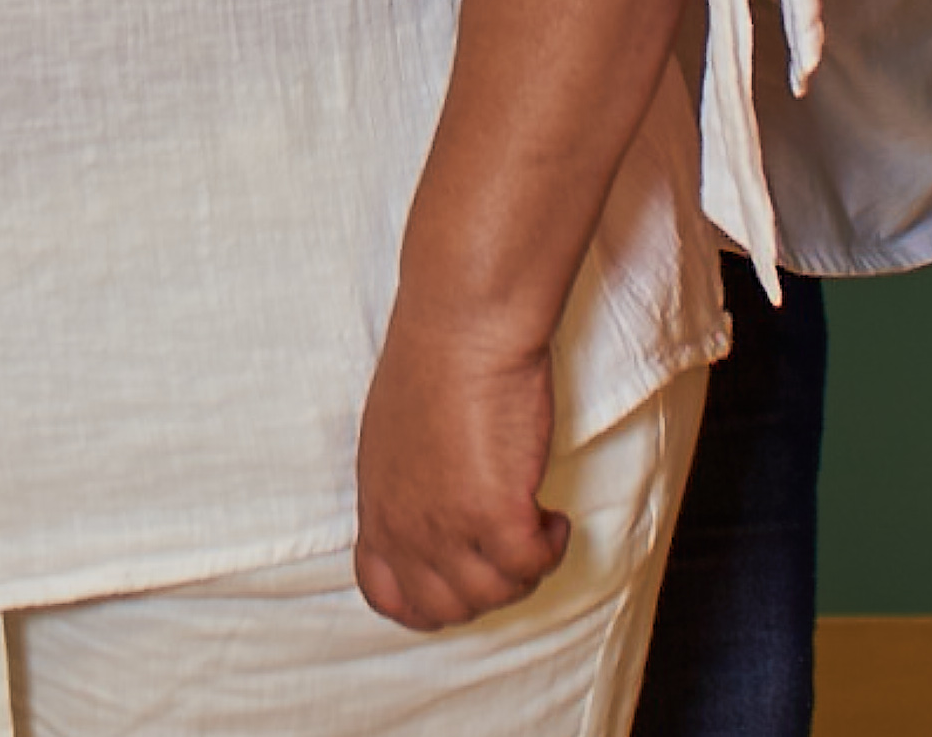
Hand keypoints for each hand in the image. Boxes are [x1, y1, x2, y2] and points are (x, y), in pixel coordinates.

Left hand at [352, 306, 567, 631]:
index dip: (428, 601)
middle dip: (486, 587)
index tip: (465, 573)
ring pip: (493, 596)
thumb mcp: (396, 432)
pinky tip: (553, 516)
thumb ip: (408, 481)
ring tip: (538, 523)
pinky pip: (530, 566)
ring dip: (524, 569)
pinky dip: (550, 548)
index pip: (386, 594)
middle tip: (512, 545)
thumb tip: (435, 501)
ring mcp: (447, 525)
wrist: (463, 323)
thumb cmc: (436, 355)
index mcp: (377, 505)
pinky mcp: (494, 513)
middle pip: (445, 607)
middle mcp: (406, 525)